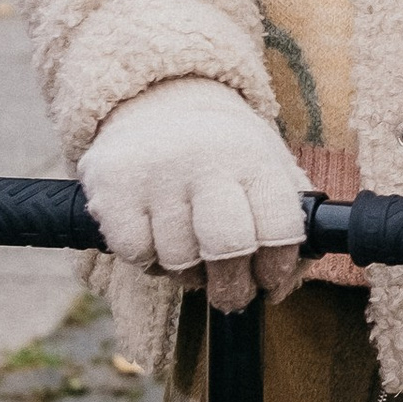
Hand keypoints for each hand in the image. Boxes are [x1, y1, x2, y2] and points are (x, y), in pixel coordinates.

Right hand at [80, 81, 308, 312]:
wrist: (158, 107)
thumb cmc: (224, 156)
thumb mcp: (267, 167)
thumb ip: (290, 222)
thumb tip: (284, 285)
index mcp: (253, 157)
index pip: (280, 227)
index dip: (278, 265)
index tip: (269, 277)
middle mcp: (205, 160)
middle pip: (228, 247)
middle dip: (233, 285)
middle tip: (231, 294)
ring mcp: (156, 173)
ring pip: (179, 259)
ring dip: (188, 274)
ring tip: (192, 256)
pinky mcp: (112, 188)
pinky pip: (136, 254)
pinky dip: (148, 261)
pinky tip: (157, 241)